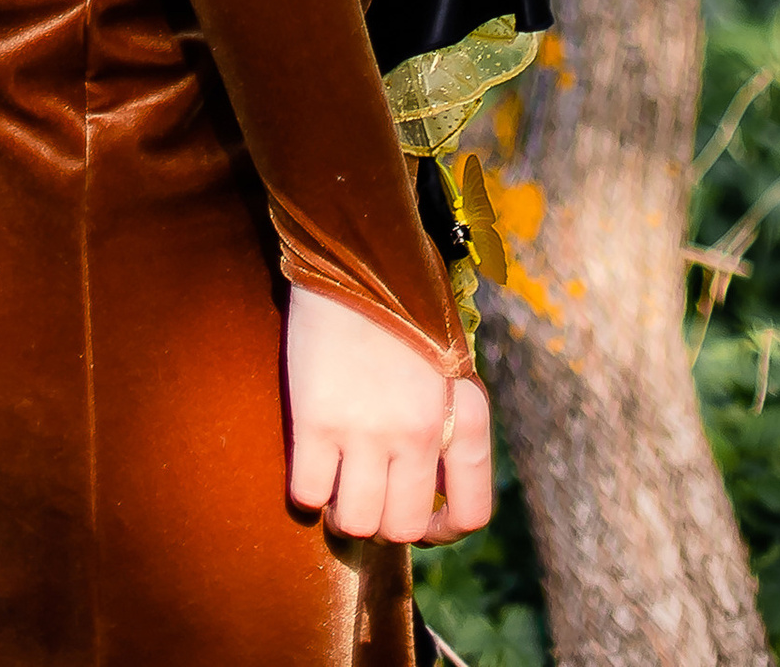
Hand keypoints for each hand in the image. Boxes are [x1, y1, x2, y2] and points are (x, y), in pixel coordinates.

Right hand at [283, 282, 493, 544]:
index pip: (471, 512)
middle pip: (400, 528)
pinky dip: (307, 490)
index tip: (422, 520)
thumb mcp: (448, 357)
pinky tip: (311, 461)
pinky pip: (308, 493)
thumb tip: (428, 474)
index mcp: (462, 414)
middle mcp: (420, 432)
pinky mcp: (317, 420)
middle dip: (382, 518)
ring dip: (342, 510)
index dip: (444, 530)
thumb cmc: (402, 295)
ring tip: (335, 479)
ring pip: (354, 522)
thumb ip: (447, 413)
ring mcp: (367, 431)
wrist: (354, 249)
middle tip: (366, 489)